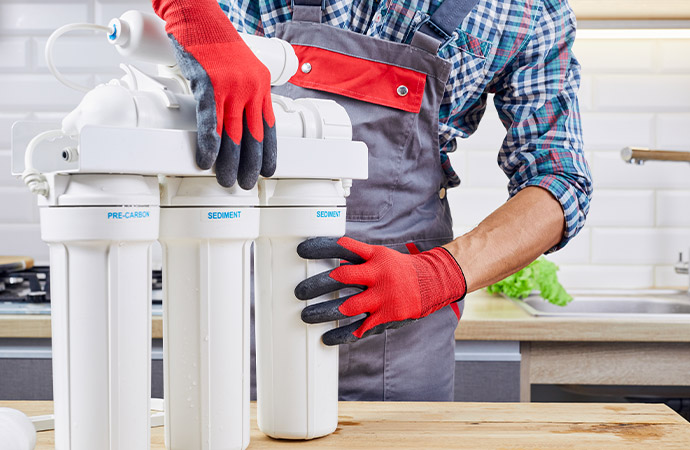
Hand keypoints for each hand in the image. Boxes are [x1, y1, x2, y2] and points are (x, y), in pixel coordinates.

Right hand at [152, 0, 275, 188]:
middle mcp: (250, 87)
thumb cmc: (214, 41)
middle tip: (246, 184)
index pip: (269, 126)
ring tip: (226, 179)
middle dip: (251, 164)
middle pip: (254, 135)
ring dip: (229, 161)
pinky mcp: (209, 84)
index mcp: (261, 85)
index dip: (270, 152)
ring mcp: (231, 86)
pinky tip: (207, 159)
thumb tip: (235, 118)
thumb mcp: (239, 69)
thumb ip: (241, 93)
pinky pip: (211, 121)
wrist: (197, 15)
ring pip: (233, 133)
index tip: (269, 171)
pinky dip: (209, 144)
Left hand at [295, 237, 466, 344]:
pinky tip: (326, 337)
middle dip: (317, 284)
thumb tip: (332, 260)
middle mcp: (378, 275)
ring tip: (305, 315)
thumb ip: (357, 258)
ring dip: (323, 311)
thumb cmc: (399, 268)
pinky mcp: (387, 317)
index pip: (344, 248)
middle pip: (342, 277)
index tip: (301, 251)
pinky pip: (360, 328)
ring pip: (348, 306)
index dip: (321, 248)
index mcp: (374, 257)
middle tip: (299, 291)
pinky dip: (341, 334)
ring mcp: (383, 298)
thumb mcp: (380, 255)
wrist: (432, 283)